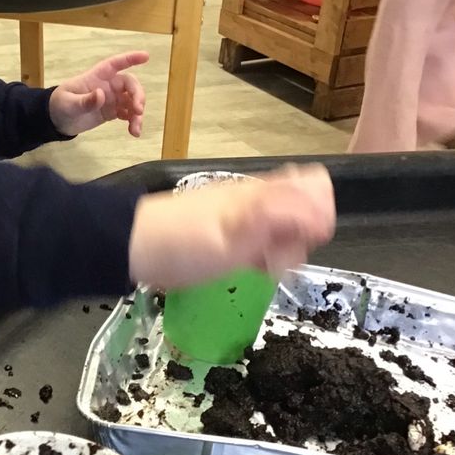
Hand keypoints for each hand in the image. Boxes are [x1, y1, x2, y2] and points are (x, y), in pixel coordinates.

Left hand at [49, 51, 147, 137]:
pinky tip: (134, 132)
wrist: (57, 121)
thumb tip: (101, 94)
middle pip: (129, 85)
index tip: (146, 56)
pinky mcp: (113, 111)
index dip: (130, 58)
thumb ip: (86, 100)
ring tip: (135, 130)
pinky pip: (128, 114)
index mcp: (97, 77)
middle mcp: (108, 85)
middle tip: (138, 111)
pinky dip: (133, 122)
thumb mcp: (69, 104)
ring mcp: (112, 99)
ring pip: (132, 101)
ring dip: (138, 114)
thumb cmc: (60, 105)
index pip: (115, 64)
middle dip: (138, 95)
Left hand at [128, 164, 335, 288]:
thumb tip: (320, 213)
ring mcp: (243, 213)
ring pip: (284, 227)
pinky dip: (265, 255)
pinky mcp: (230, 230)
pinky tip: (250, 267)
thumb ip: (278, 221)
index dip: (320, 216)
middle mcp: (256, 198)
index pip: (315, 188)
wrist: (133, 245)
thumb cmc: (182, 245)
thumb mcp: (234, 238)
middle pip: (303, 209)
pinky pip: (263, 239)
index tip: (303, 244)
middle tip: (277, 258)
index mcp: (261, 195)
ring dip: (283, 249)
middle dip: (302, 237)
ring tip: (260, 266)